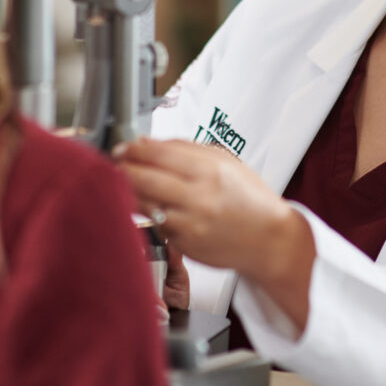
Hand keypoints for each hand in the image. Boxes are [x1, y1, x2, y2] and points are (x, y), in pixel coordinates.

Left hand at [115, 139, 314, 330]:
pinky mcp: (183, 244)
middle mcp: (199, 197)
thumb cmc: (250, 199)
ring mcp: (189, 223)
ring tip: (128, 182)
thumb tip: (147, 141)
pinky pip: (156, 224)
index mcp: (210, 171)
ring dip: (130, 191)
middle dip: (124, 169)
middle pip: (144, 179)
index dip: (135, 149)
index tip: (124, 147)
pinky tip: (151, 205)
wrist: (270, 240)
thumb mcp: (226, 162)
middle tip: (116, 163)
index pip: (160, 154)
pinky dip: (150, 213)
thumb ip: (186, 149)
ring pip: (144, 203)